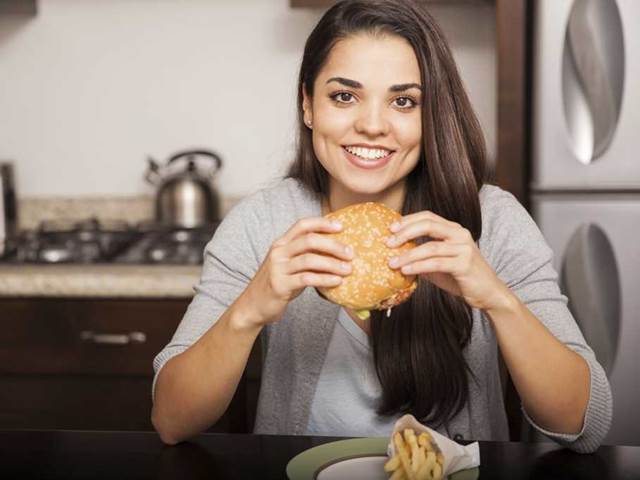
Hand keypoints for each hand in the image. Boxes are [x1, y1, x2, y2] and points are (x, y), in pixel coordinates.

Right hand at [242, 217, 353, 326]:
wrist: (254, 305)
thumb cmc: (278, 283)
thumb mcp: (290, 265)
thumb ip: (306, 255)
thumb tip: (336, 251)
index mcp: (281, 243)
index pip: (302, 225)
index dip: (322, 223)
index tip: (341, 226)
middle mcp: (278, 252)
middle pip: (309, 240)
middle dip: (333, 245)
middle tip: (351, 253)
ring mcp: (278, 268)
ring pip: (310, 259)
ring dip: (332, 264)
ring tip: (348, 269)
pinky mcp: (280, 285)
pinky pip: (307, 279)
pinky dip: (325, 279)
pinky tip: (337, 281)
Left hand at [385, 210, 511, 310]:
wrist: (488, 294)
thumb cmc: (461, 278)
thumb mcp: (438, 264)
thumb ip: (422, 257)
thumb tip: (395, 256)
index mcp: (453, 230)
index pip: (428, 217)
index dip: (408, 220)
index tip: (390, 228)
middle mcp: (460, 234)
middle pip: (428, 225)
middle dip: (405, 232)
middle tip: (388, 242)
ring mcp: (464, 249)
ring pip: (430, 247)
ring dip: (408, 255)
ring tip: (392, 263)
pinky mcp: (464, 264)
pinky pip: (436, 263)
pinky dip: (418, 266)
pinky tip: (405, 271)